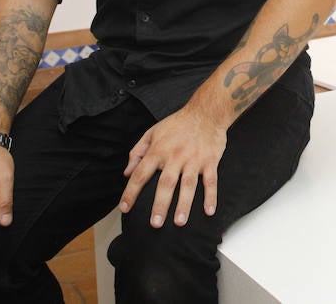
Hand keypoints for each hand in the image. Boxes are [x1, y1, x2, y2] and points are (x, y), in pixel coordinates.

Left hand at [120, 106, 228, 227]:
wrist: (206, 112)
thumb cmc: (178, 124)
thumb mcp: (152, 132)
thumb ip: (137, 152)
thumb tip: (126, 173)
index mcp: (159, 149)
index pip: (141, 173)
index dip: (131, 191)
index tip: (124, 208)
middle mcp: (176, 156)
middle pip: (166, 183)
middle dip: (160, 204)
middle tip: (155, 223)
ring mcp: (194, 159)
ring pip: (188, 185)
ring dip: (184, 204)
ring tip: (179, 222)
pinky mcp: (210, 161)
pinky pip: (211, 181)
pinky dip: (211, 196)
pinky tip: (209, 211)